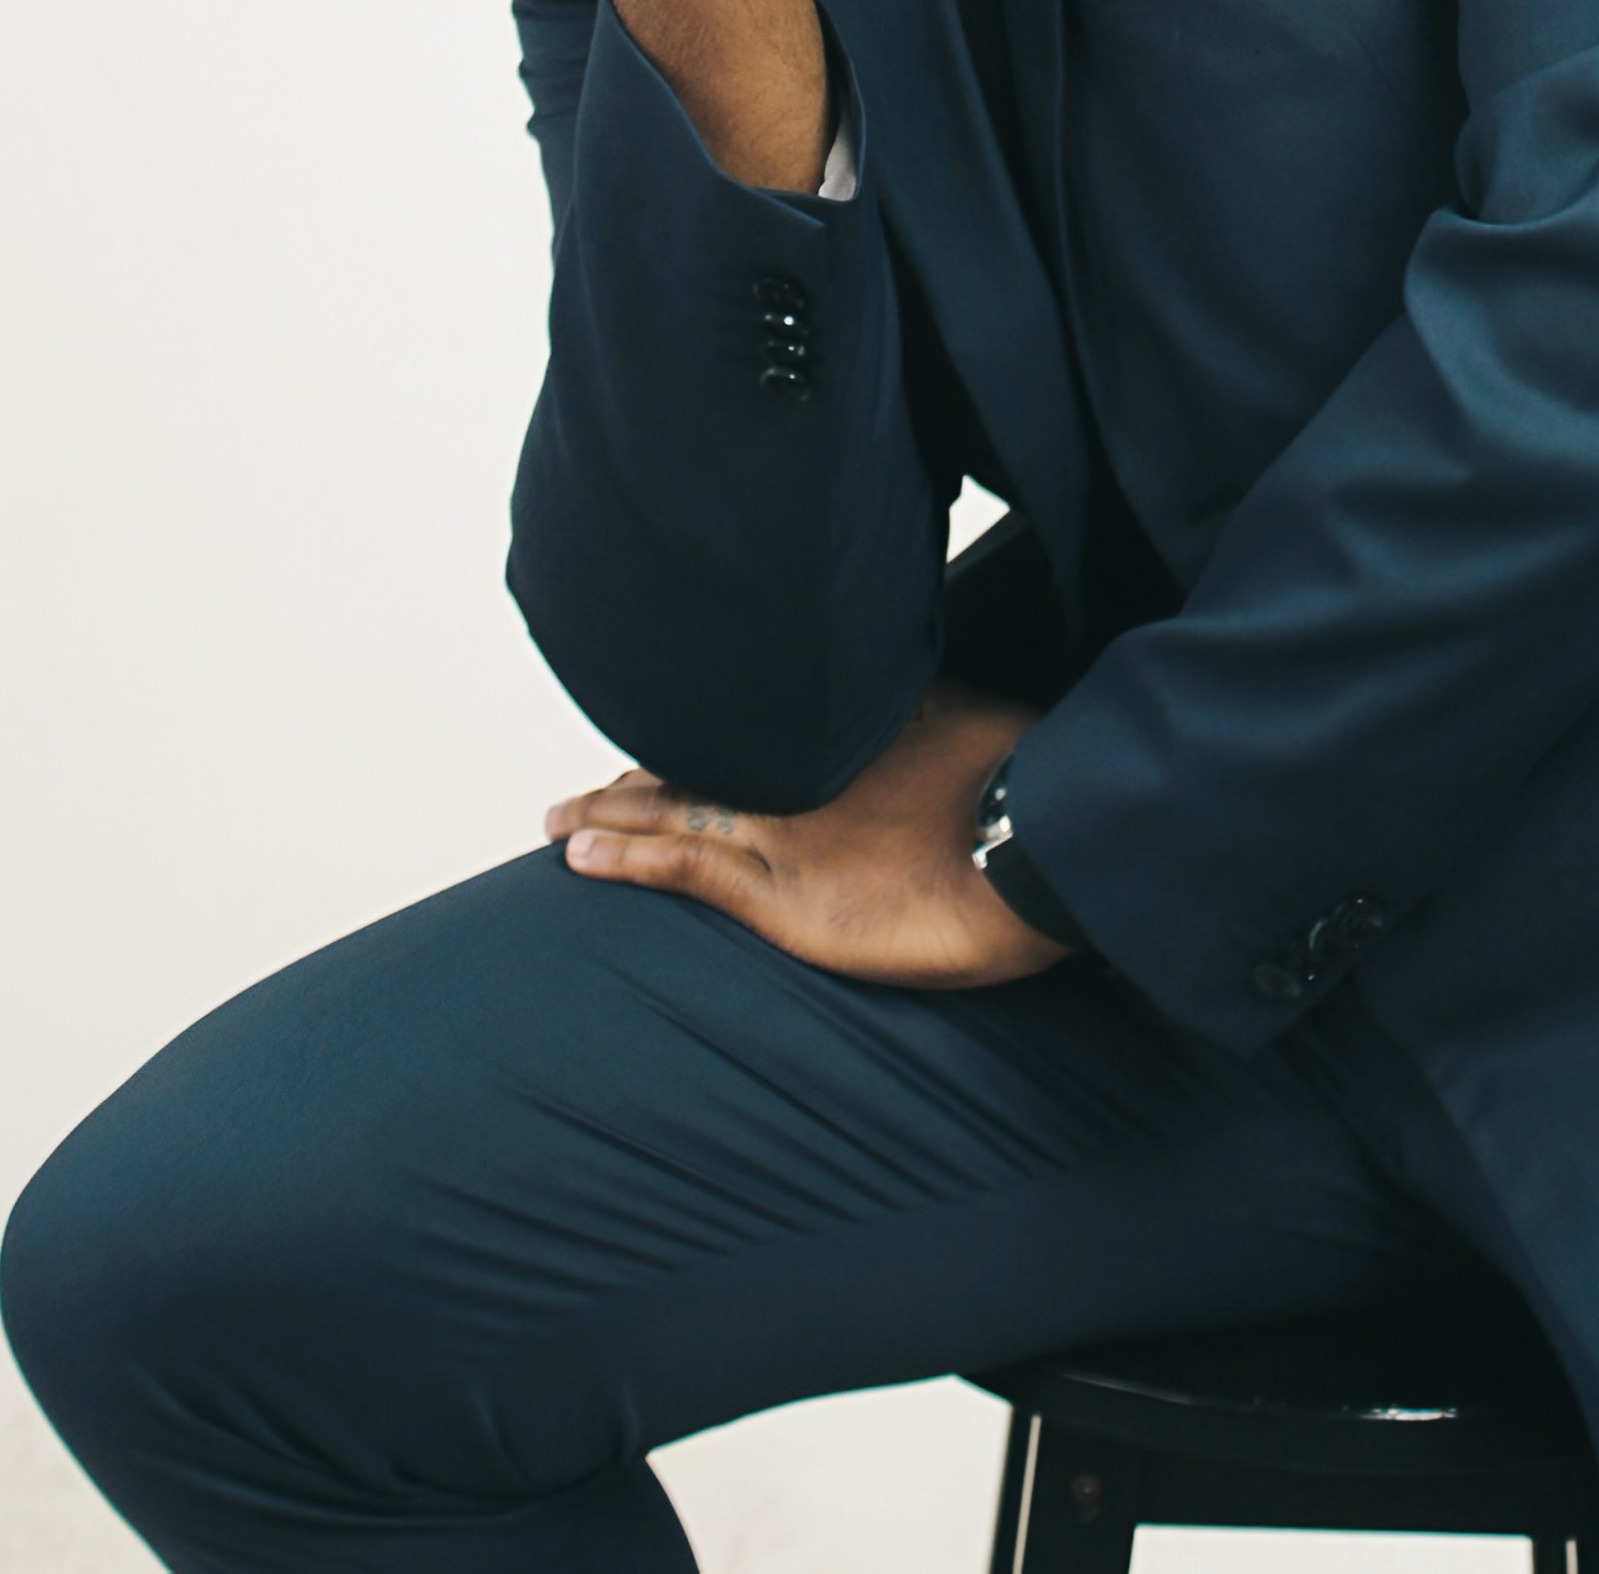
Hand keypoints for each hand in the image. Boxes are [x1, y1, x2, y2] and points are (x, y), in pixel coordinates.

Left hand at [543, 685, 1070, 989]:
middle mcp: (799, 775)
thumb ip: (919, 713)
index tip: (656, 749)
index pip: (741, 735)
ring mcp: (785, 834)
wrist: (1041, 852)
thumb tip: (906, 699)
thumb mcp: (966, 723)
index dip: (691, 743)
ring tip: (557, 824)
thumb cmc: (1026, 788)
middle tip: (579, 796)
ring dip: (605, 818)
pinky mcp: (785, 899)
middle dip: (632, 782)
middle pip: (693, 769)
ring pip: (671, 815)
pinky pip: (686, 872)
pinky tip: (580, 860)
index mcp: (842, 736)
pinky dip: (626, 861)